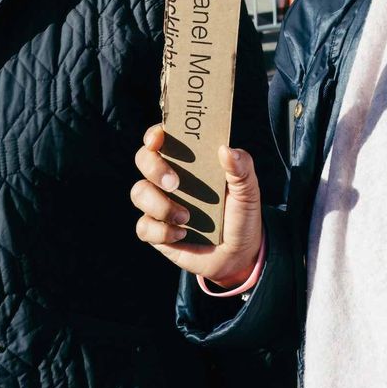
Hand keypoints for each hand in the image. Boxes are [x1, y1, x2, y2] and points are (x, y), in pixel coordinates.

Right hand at [132, 124, 263, 287]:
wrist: (238, 253)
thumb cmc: (241, 213)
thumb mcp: (248, 190)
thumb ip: (242, 168)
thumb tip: (226, 149)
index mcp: (190, 161)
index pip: (163, 138)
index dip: (154, 134)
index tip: (158, 137)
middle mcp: (170, 178)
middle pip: (143, 160)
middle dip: (154, 168)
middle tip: (175, 183)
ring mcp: (160, 203)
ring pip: (139, 193)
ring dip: (159, 204)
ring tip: (186, 217)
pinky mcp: (156, 230)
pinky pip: (144, 227)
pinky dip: (161, 231)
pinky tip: (181, 234)